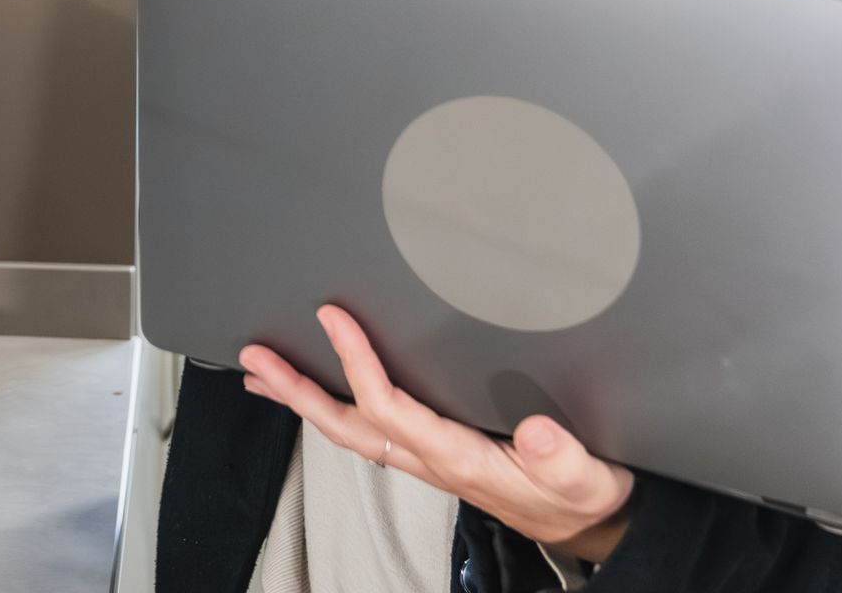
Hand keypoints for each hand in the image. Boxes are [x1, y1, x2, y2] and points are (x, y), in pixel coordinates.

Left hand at [238, 305, 635, 562]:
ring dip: (303, 401)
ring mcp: (426, 460)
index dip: (356, 362)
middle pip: (347, 424)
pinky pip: (369, 431)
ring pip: (351, 430)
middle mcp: (431, 460)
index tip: (333, 318)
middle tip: (257, 358)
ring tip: (263, 374)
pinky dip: (334, 409)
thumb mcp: (585, 478)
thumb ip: (562, 457)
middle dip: (298, 390)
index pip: (389, 407)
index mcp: (459, 457)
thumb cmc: (581, 496)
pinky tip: (319, 394)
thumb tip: (535, 434)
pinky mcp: (431, 455)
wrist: (585, 523)